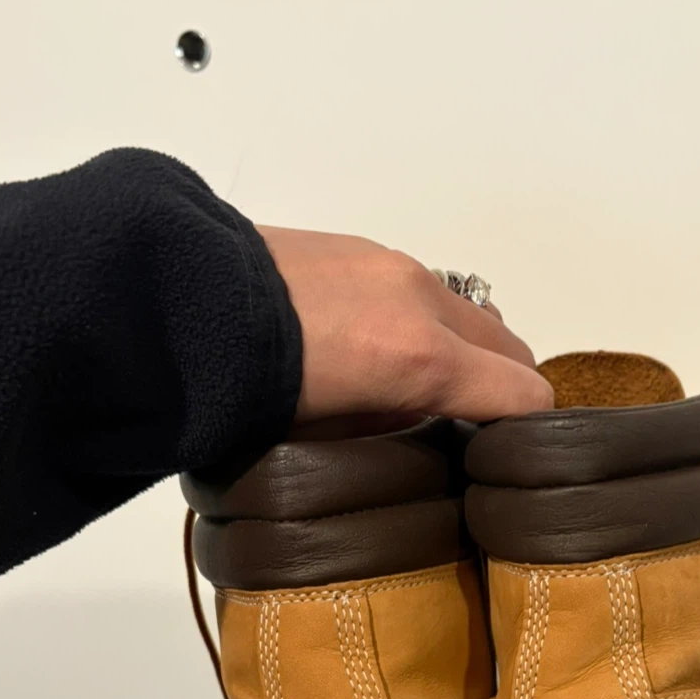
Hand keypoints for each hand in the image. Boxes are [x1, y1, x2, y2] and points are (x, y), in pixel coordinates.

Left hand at [257, 227, 553, 427]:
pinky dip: (419, 319)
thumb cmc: (242, 391)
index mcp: (421, 361)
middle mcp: (422, 303)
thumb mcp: (326, 440)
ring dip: (460, 348)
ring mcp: (394, 267)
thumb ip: (395, 433)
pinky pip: (420, 288)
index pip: (524, 394)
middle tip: (461, 424)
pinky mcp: (362, 245)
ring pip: (466, 312)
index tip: (499, 453)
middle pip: (509, 346)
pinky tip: (370, 343)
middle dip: (497, 386)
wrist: (175, 304)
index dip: (522, 431)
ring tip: (411, 384)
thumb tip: (422, 434)